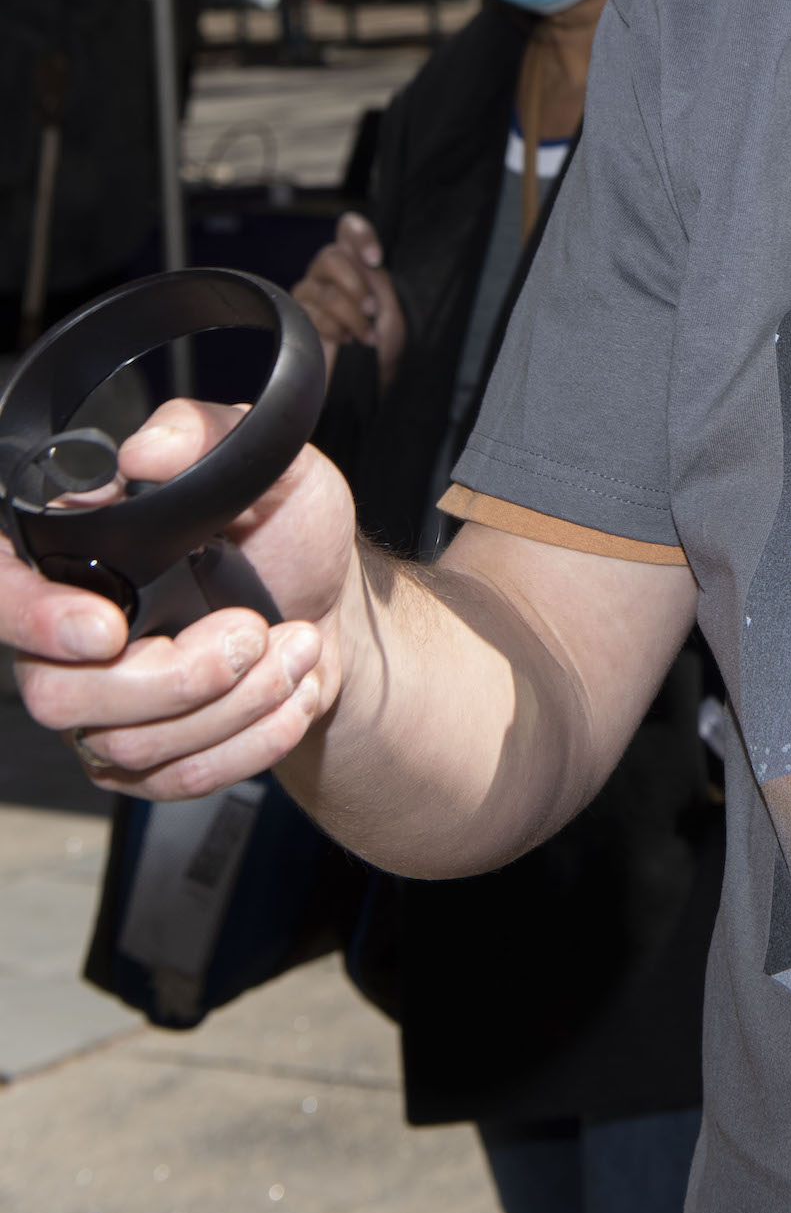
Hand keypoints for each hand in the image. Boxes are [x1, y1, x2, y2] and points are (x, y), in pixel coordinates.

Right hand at [7, 399, 358, 801]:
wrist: (335, 607)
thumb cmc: (289, 531)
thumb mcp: (270, 462)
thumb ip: (205, 434)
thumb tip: (143, 450)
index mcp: (79, 557)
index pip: (4, 593)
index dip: (34, 619)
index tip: (107, 629)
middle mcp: (70, 640)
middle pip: (61, 696)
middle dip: (176, 676)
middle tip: (249, 631)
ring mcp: (103, 709)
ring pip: (130, 746)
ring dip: (235, 702)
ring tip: (293, 649)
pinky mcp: (147, 761)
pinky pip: (176, 778)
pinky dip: (251, 740)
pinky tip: (291, 694)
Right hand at [294, 213, 404, 387]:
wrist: (371, 379)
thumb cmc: (386, 343)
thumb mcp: (390, 306)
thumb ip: (375, 277)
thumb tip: (361, 257)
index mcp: (357, 261)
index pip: (348, 228)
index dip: (359, 234)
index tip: (375, 259)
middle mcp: (330, 272)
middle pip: (331, 256)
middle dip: (356, 286)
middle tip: (372, 312)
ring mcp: (310, 293)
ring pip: (325, 291)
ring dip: (352, 317)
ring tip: (366, 337)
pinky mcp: (297, 317)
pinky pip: (314, 315)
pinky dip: (337, 330)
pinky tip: (346, 342)